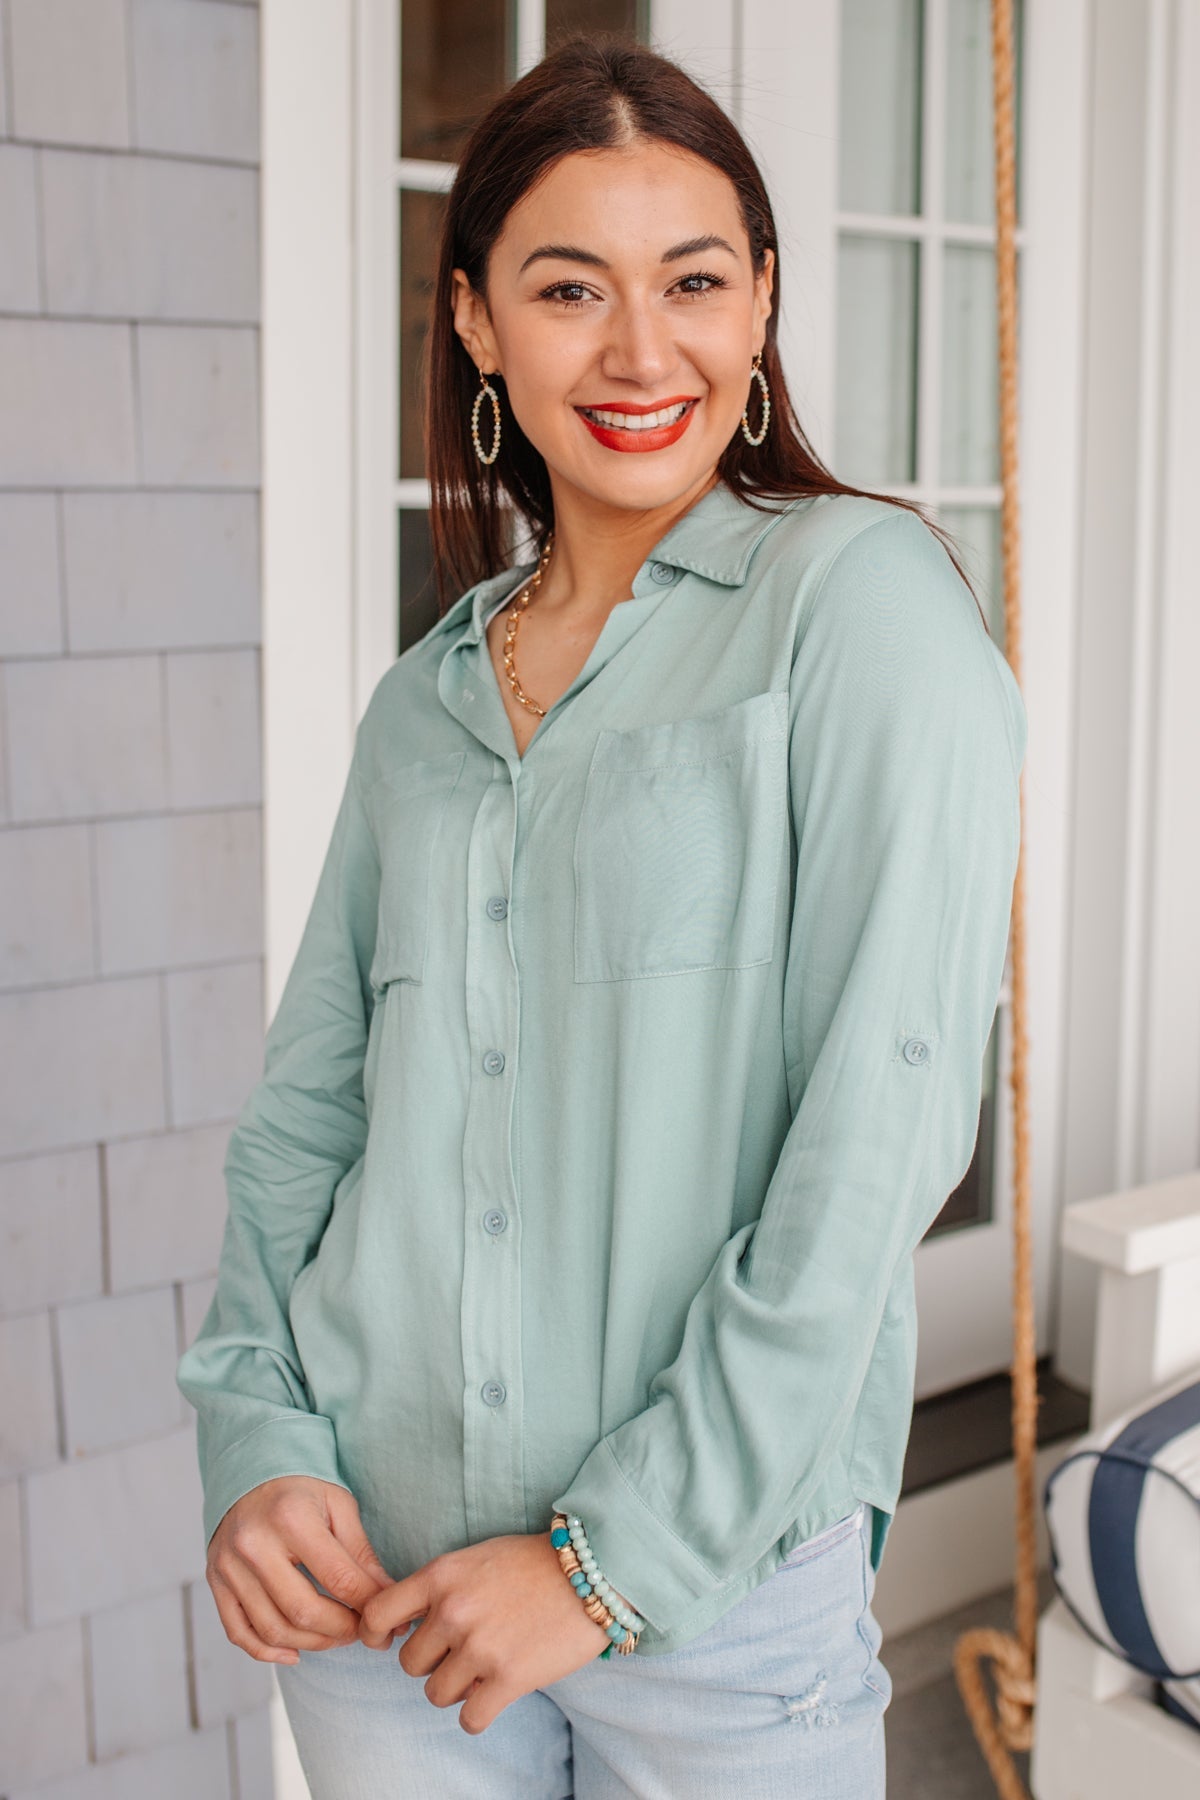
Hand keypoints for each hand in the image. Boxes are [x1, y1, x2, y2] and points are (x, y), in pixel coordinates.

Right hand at [206, 1476, 393, 1664]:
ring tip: (337, 1637)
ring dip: (313, 1645)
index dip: (368, 1605)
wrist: (251, 1472)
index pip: (339, 1578)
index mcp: (291, 1518)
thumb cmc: (301, 1490)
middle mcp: (254, 1544)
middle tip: (363, 1632)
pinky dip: (268, 1653)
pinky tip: (296, 1653)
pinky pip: (239, 1633)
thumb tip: (386, 1598)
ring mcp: (229, 1566)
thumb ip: (361, 1554)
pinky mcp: (215, 1582)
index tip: (385, 1616)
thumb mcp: (339, 1506)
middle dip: (342, 1631)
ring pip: (273, 1630)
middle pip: (303, 1612)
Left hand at [357, 1531, 626, 1732]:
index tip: (391, 1640)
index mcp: (441, 1576)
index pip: (376, 1614)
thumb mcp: (475, 1558)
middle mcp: (453, 1612)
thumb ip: (439, 1587)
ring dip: (458, 1688)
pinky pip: (469, 1719)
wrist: (594, 1570)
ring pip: (436, 1694)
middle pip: (409, 1663)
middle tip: (462, 1650)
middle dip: (432, 1662)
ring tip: (484, 1668)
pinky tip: (495, 1694)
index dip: (376, 1634)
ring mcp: (480, 1647)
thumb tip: (405, 1623)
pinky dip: (479, 1713)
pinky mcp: (509, 1679)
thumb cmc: (533, 1562)